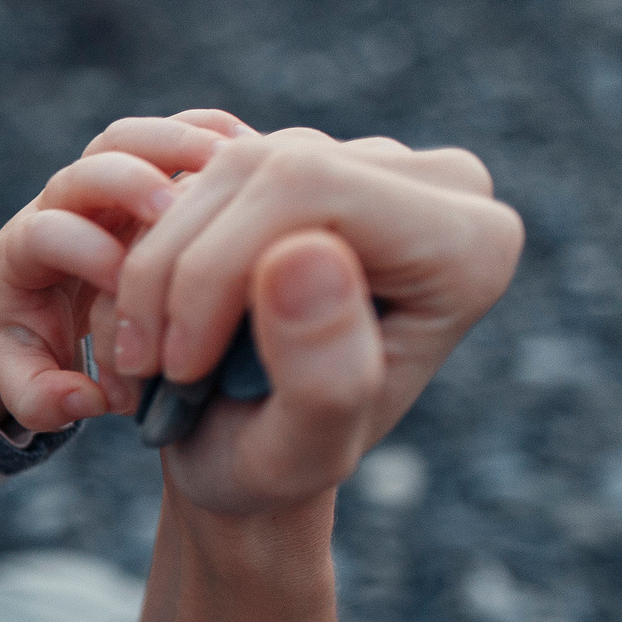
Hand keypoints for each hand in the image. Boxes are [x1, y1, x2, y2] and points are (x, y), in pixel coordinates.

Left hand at [0, 111, 246, 433]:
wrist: (26, 301)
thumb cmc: (27, 343)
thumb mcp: (22, 379)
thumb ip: (40, 399)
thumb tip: (84, 400)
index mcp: (24, 249)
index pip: (46, 230)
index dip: (83, 249)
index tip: (123, 282)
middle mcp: (65, 202)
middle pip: (91, 163)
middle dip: (130, 181)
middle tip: (175, 208)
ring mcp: (108, 180)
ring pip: (136, 138)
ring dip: (181, 145)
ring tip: (231, 169)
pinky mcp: (150, 170)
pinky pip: (179, 131)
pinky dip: (214, 134)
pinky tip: (259, 156)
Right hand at [108, 130, 522, 513]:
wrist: (249, 450)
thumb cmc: (278, 464)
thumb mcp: (298, 453)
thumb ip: (324, 374)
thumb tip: (304, 255)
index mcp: (469, 248)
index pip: (311, 188)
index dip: (216, 267)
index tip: (182, 362)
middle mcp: (439, 187)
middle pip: (271, 166)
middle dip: (182, 266)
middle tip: (153, 360)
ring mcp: (373, 163)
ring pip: (229, 162)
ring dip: (161, 260)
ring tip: (152, 348)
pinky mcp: (312, 158)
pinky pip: (212, 169)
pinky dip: (163, 244)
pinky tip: (164, 310)